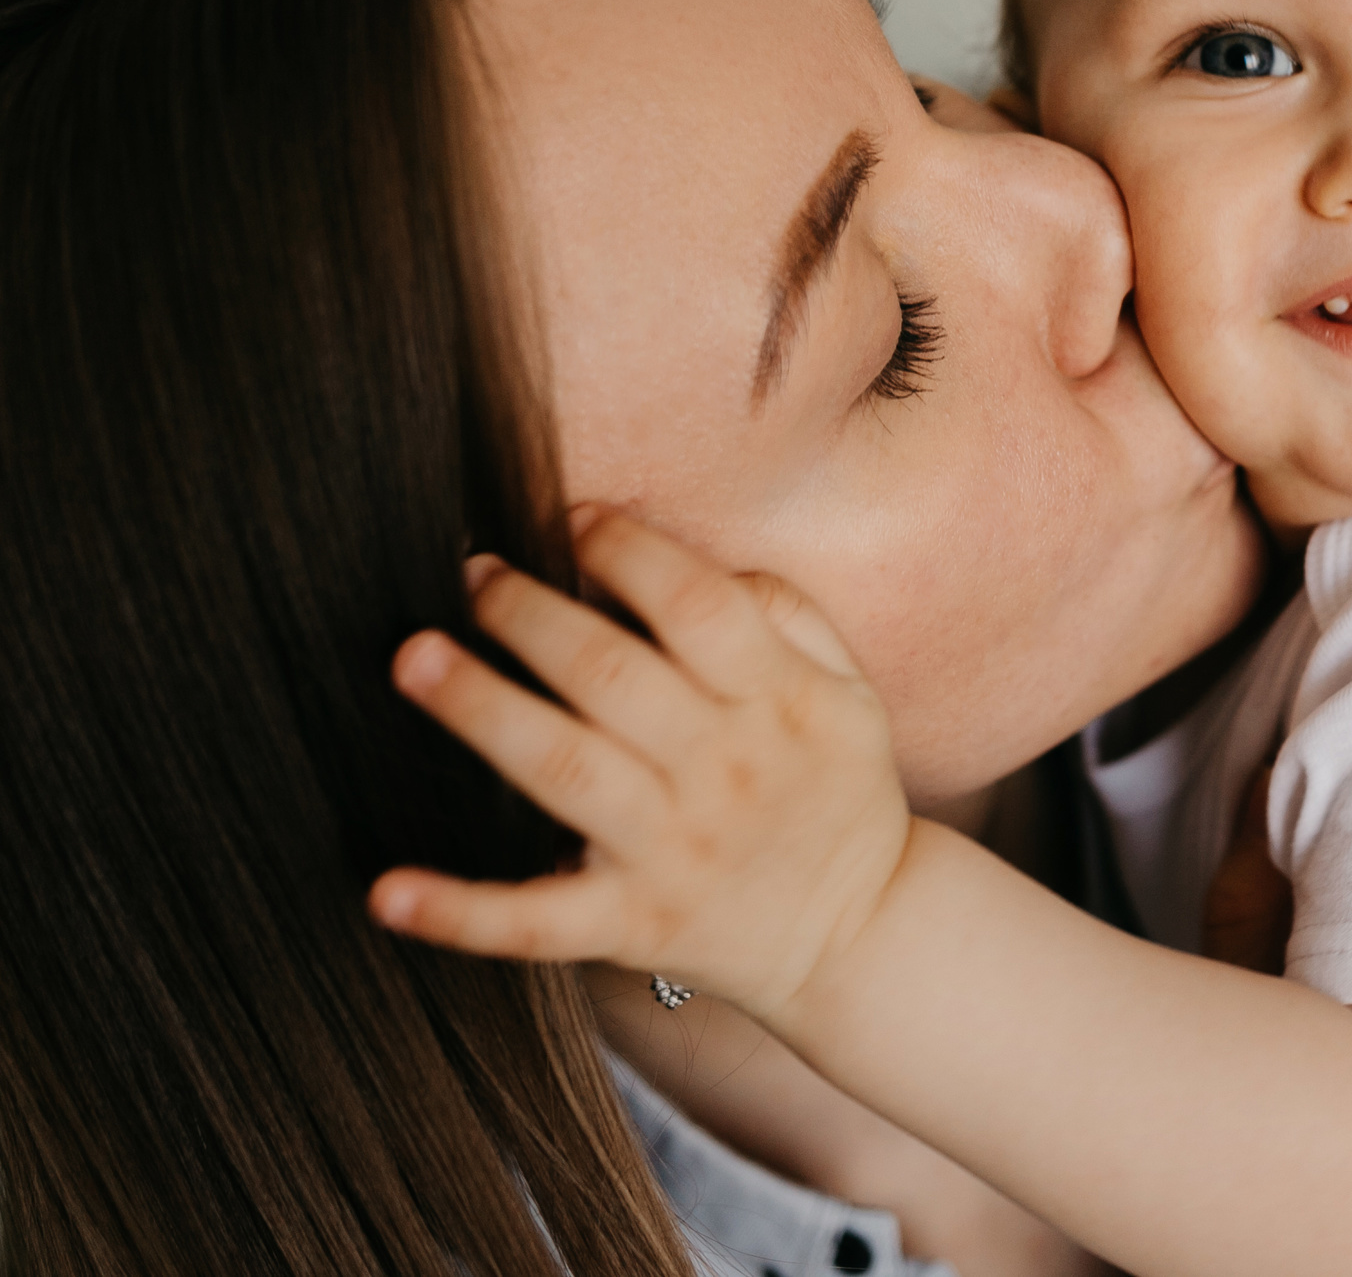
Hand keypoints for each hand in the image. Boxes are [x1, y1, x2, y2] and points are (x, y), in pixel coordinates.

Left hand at [368, 509, 912, 1023]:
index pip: (699, 608)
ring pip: (563, 770)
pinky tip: (387, 892)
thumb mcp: (848, 691)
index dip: (629, 552)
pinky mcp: (631, 927)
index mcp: (780, 701)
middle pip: (611, 676)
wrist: (861, 934)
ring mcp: (673, 852)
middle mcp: (724, 771)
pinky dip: (459, 912)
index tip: (574, 521)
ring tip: (416, 659)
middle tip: (472, 573)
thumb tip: (679, 560)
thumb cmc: (837, 789)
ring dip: (480, 709)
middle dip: (529, 613)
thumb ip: (783, 612)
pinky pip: (536, 922)